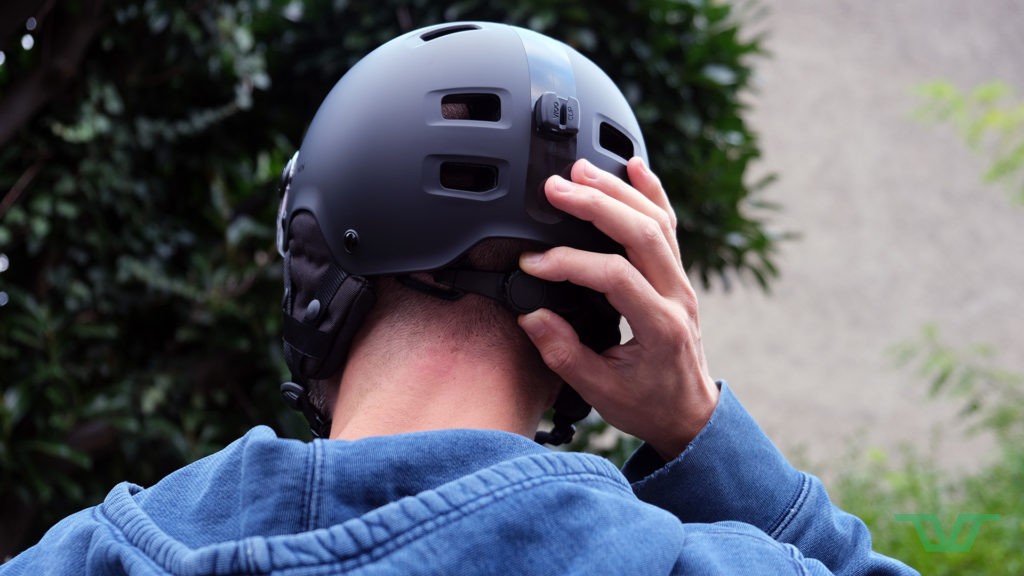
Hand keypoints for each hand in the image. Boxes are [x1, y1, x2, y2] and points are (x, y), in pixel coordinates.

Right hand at [518, 157, 718, 460]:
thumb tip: (531, 316)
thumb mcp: (600, 392)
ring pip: (656, 221)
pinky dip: (653, 192)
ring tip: (580, 171)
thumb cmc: (647, 404)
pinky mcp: (677, 275)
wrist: (689, 413)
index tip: (532, 264)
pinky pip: (669, 224)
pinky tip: (634, 166)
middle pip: (641, 234)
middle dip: (595, 205)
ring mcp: (681, 282)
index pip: (615, 276)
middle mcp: (677, 297)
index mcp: (659, 327)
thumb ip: (564, 353)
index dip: (570, 263)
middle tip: (555, 188)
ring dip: (617, 190)